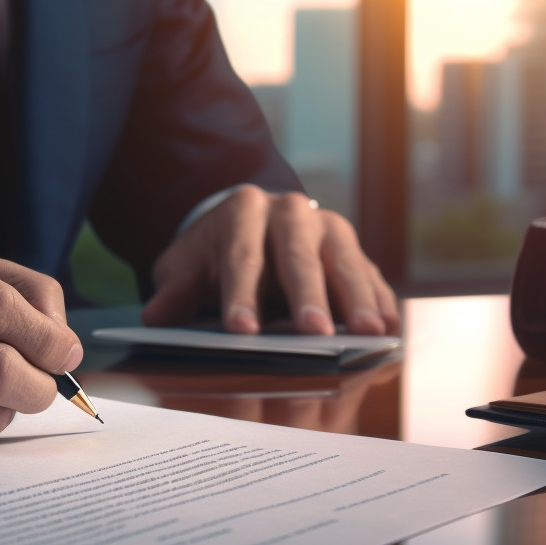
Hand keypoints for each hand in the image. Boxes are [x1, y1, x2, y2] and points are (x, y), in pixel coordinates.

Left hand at [140, 185, 399, 335]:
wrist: (251, 223)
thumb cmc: (214, 253)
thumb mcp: (185, 265)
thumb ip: (175, 289)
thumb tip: (157, 317)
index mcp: (244, 210)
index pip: (242, 255)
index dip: (241, 294)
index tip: (241, 330)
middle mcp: (292, 212)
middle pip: (301, 256)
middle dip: (309, 296)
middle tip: (315, 334)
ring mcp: (329, 229)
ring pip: (346, 262)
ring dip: (358, 299)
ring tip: (367, 334)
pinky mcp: (354, 251)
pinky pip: (371, 276)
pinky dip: (380, 303)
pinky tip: (388, 332)